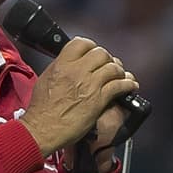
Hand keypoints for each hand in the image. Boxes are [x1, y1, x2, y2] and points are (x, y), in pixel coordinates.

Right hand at [20, 38, 138, 155]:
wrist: (43, 129)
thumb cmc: (41, 110)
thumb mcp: (46, 79)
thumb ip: (60, 68)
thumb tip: (70, 64)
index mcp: (62, 64)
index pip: (82, 43)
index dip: (91, 47)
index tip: (94, 52)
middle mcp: (77, 71)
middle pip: (101, 53)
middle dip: (107, 59)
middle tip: (108, 65)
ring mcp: (90, 84)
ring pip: (113, 67)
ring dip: (119, 71)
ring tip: (120, 76)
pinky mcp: (99, 99)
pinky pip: (120, 86)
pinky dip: (128, 85)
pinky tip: (130, 86)